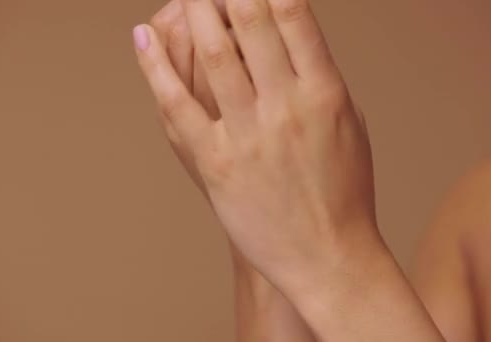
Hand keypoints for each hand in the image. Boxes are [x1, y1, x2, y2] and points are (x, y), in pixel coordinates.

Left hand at [134, 0, 376, 293]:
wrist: (328, 255)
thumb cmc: (343, 191)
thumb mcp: (348, 125)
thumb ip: (321, 78)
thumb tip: (293, 39)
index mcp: (326, 91)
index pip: (293, 13)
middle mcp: (288, 106)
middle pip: (250, 21)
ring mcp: (250, 135)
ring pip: (212, 54)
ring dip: (192, 12)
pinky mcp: (217, 163)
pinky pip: (177, 105)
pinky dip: (155, 67)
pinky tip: (142, 37)